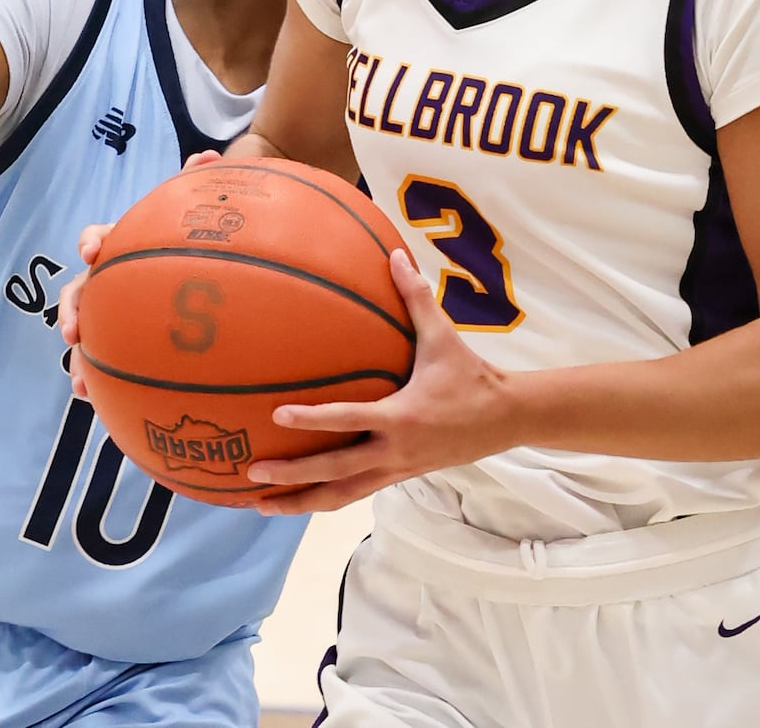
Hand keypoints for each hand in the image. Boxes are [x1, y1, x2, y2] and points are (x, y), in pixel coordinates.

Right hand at [58, 156, 225, 399]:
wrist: (188, 275)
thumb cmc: (180, 241)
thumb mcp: (188, 215)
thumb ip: (196, 185)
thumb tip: (211, 155)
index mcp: (123, 246)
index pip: (100, 237)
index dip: (93, 242)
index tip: (94, 251)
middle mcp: (108, 279)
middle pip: (79, 291)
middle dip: (72, 311)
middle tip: (73, 330)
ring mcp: (107, 311)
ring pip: (83, 331)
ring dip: (76, 355)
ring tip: (79, 379)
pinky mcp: (115, 340)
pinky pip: (97, 360)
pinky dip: (88, 377)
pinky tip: (90, 396)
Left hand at [247, 250, 512, 513]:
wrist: (506, 419)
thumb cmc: (471, 376)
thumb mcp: (444, 337)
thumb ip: (416, 298)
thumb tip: (395, 254)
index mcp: (402, 417)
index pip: (349, 419)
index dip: (312, 419)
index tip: (277, 416)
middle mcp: (395, 450)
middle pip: (336, 472)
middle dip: (293, 476)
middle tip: (252, 472)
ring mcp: (396, 470)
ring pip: (342, 495)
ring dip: (302, 501)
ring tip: (263, 505)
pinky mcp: (399, 477)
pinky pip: (355, 493)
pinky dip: (325, 497)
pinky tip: (298, 497)